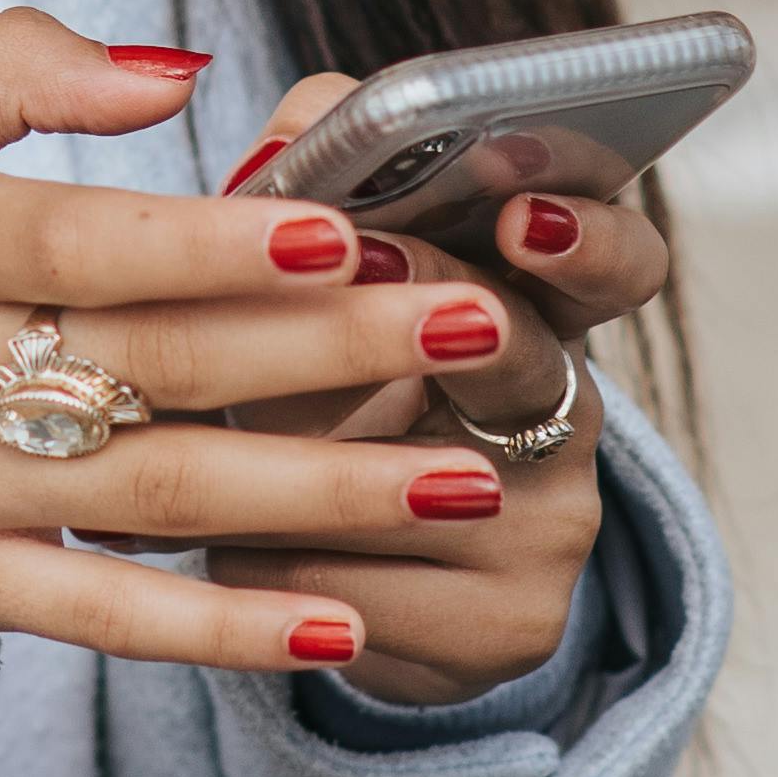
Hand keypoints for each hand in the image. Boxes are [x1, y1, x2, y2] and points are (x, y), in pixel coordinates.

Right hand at [0, 14, 478, 678]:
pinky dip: (219, 629)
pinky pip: (102, 616)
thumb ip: (9, 69)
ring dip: (322, 492)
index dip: (206, 232)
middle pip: (152, 357)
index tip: (338, 216)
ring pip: (154, 491)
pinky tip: (337, 626)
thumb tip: (176, 67)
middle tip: (473, 320)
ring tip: (467, 478)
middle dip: (329, 345)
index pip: (72, 234)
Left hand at [192, 68, 664, 707]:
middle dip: (427, 317)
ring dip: (271, 457)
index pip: (618, 262)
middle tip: (358, 267)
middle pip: (523, 366)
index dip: (587, 237)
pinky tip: (192, 537)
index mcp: (545, 309)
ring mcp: (553, 531)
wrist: (349, 581)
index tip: (524, 213)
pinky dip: (256, 556)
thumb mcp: (322, 292)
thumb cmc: (321, 390)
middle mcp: (570, 415)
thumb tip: (279, 147)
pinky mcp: (508, 629)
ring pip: (399, 483)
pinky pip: (351, 586)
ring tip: (160, 433)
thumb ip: (316, 184)